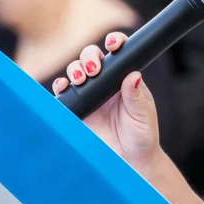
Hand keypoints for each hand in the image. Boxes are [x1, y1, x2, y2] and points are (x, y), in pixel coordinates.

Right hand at [52, 32, 160, 168]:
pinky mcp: (77, 108)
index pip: (118, 53)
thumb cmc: (141, 136)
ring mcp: (89, 94)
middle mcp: (105, 82)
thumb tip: (133, 75)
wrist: (128, 161)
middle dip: (89, 57)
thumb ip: (136, 96)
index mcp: (124, 78)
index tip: (113, 44)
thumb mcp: (143, 115)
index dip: (114, 42)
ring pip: (76, 71)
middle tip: (93, 68)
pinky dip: (61, 87)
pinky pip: (64, 93)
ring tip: (79, 79)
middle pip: (91, 57)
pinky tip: (63, 87)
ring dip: (74, 69)